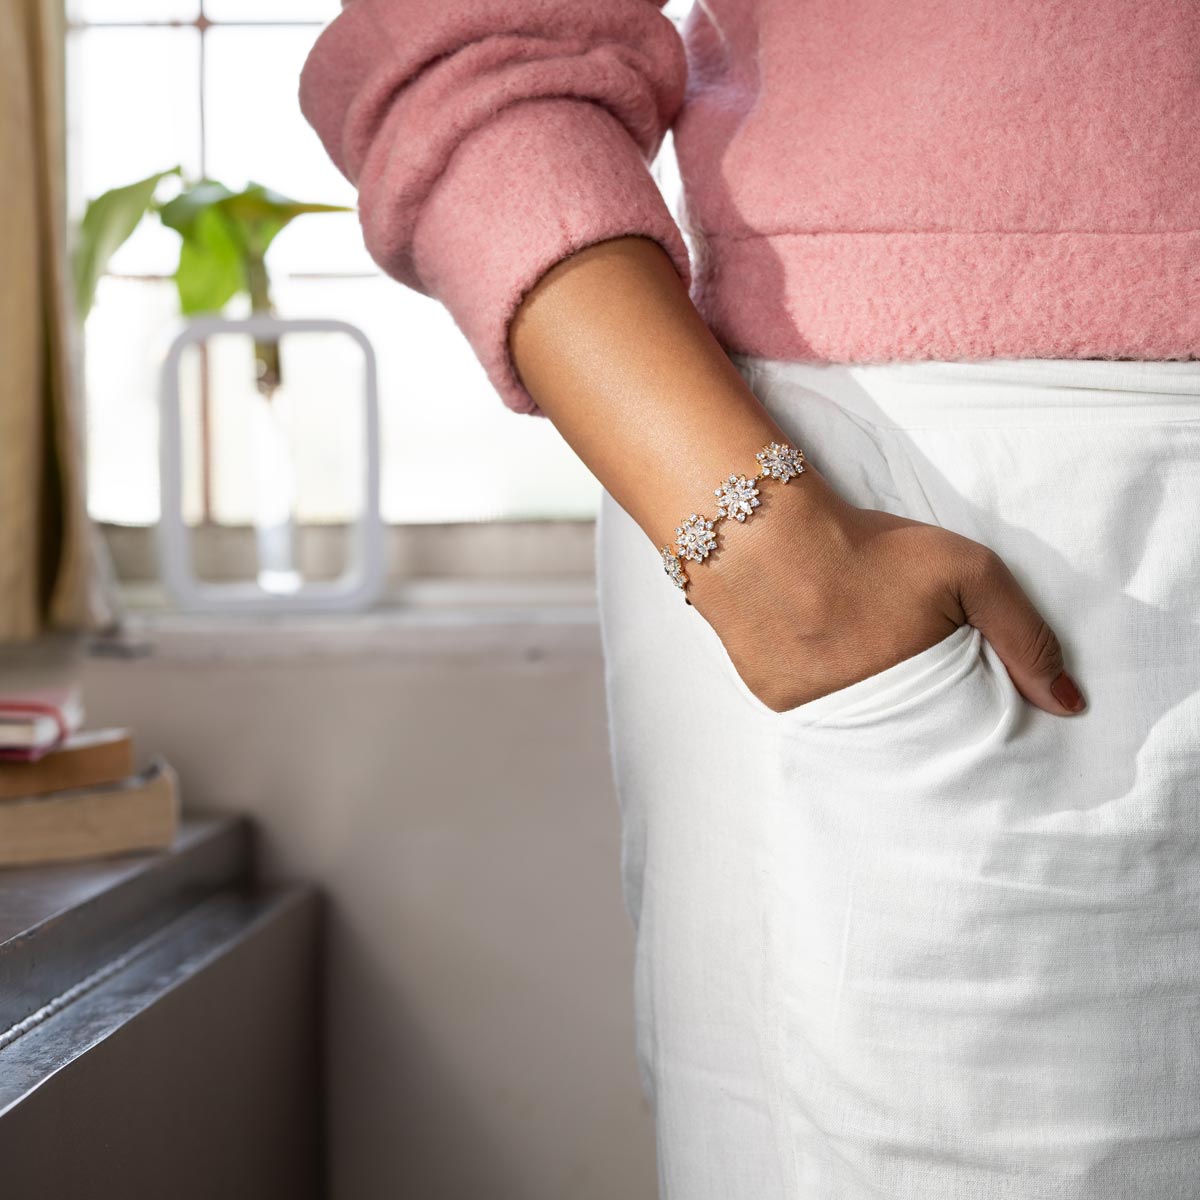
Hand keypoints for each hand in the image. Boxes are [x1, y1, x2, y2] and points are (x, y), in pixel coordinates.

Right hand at [685, 470, 1086, 716]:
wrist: (765, 532)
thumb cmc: (870, 548)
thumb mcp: (968, 571)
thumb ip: (1024, 635)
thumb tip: (1069, 706)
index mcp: (920, 693)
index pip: (963, 732)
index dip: (970, 712)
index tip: (965, 689)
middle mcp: (868, 719)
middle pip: (913, 736)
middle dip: (920, 709)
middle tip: (901, 659)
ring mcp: (818, 716)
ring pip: (862, 729)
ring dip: (870, 704)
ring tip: (857, 651)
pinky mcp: (776, 704)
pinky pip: (815, 713)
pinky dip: (825, 690)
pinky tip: (820, 649)